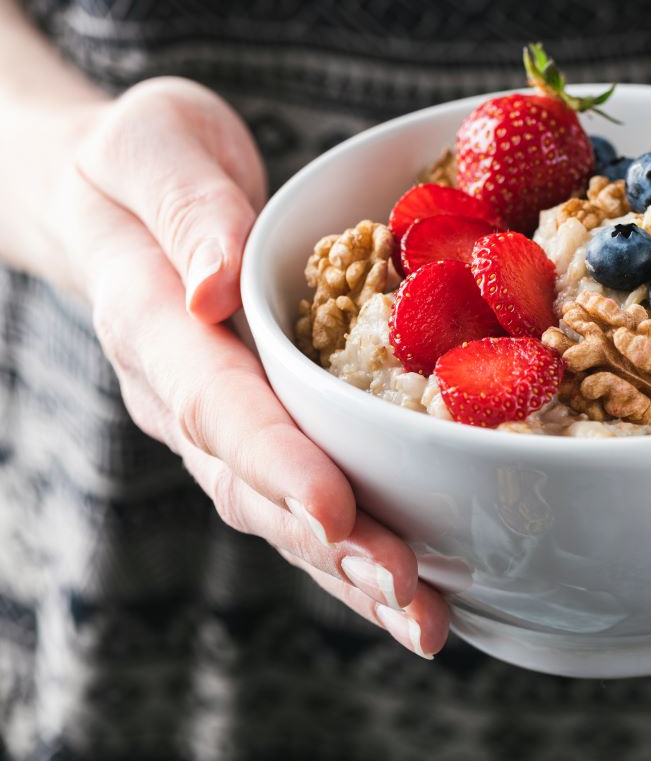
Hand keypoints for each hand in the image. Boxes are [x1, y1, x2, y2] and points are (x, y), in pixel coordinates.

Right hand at [48, 77, 448, 657]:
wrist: (113, 200)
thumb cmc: (139, 164)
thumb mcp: (153, 144)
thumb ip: (184, 206)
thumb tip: (215, 282)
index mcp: (153, 324)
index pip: (215, 403)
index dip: (274, 460)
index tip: (332, 508)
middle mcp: (183, 396)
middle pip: (253, 485)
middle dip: (331, 544)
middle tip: (406, 594)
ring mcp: (217, 426)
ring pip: (278, 513)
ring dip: (349, 571)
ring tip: (422, 620)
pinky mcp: (257, 435)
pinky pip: (300, 501)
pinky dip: (352, 552)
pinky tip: (408, 593)